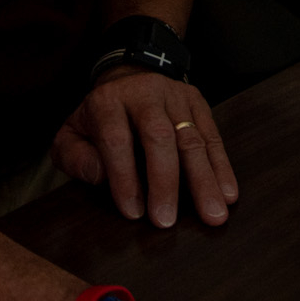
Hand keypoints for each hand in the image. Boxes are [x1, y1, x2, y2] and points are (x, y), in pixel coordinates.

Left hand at [51, 68, 237, 227]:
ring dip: (204, 180)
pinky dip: (222, 168)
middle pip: (158, 135)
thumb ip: (75, 158)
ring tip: (213, 214)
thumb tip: (99, 176)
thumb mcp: (71, 135)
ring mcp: (175, 97)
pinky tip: (228, 193)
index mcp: (107, 101)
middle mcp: (144, 94)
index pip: (116, 139)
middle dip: (165, 181)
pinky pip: (213, 136)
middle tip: (168, 220)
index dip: (124, 177)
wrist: (128, 79)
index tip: (133, 212)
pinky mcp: (198, 103)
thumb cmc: (99, 120)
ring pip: (191, 137)